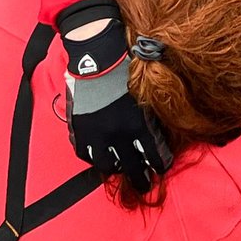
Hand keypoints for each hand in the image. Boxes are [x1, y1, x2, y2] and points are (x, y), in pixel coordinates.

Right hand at [61, 6, 172, 191]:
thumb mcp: (146, 95)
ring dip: (116, 168)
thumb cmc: (127, 70)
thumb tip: (155, 137)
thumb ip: (150, 120)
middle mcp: (119, 136)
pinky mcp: (80, 129)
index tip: (160, 168)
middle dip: (141, 178)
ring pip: (107, 165)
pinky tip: (99, 156)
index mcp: (140, 127)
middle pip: (132, 168)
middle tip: (144, 184)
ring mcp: (97, 134)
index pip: (154, 158)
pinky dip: (93, 157)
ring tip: (120, 168)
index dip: (159, 165)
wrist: (98, 56)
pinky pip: (86, 154)